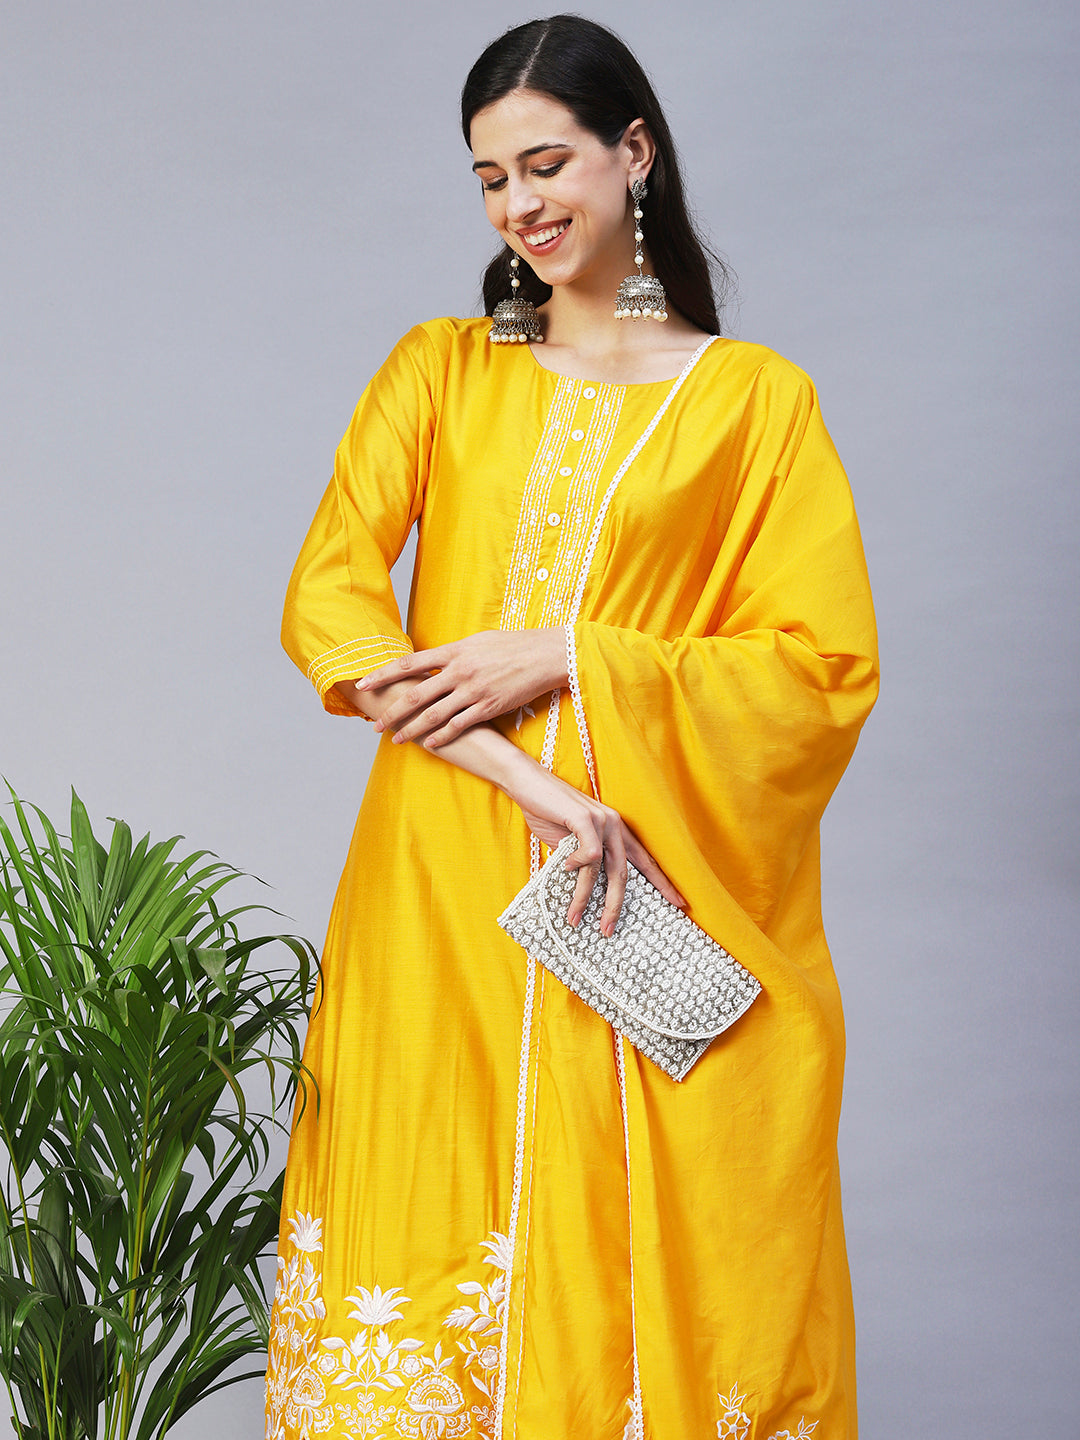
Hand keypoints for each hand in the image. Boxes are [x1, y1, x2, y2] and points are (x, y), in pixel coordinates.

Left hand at [357, 629, 568, 746]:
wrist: (544, 655)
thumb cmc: (512, 646)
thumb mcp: (478, 641)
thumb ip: (453, 653)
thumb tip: (434, 661)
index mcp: (453, 651)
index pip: (409, 663)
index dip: (383, 674)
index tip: (364, 683)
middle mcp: (459, 671)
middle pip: (415, 694)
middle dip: (391, 711)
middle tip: (374, 724)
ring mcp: (473, 691)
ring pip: (433, 715)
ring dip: (411, 729)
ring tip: (396, 739)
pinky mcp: (488, 707)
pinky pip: (458, 726)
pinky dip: (441, 736)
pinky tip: (429, 743)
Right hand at [503, 759, 686, 936]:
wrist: (526, 781)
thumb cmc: (547, 812)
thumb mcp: (570, 842)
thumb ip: (584, 860)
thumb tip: (587, 888)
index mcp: (616, 830)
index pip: (644, 861)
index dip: (662, 883)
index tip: (680, 904)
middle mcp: (615, 825)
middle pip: (624, 874)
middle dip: (616, 905)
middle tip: (609, 930)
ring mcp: (602, 821)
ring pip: (602, 870)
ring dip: (585, 898)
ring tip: (575, 919)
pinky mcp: (586, 819)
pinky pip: (590, 854)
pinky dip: (577, 865)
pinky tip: (565, 867)